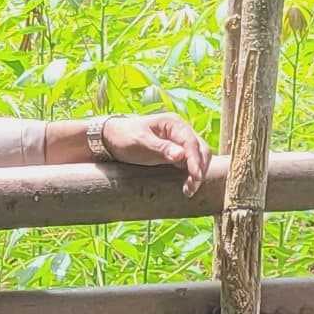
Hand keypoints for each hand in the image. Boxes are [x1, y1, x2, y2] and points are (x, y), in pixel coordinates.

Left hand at [89, 110, 211, 185]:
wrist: (112, 139)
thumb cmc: (125, 138)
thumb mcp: (140, 143)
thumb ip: (160, 148)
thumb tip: (181, 155)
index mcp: (174, 123)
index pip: (191, 142)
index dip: (195, 160)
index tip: (195, 177)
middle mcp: (181, 131)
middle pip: (201, 149)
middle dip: (199, 169)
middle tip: (191, 188)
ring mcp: (180, 142)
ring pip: (199, 157)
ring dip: (197, 173)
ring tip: (188, 190)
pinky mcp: (177, 153)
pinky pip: (190, 163)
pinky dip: (191, 174)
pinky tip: (186, 185)